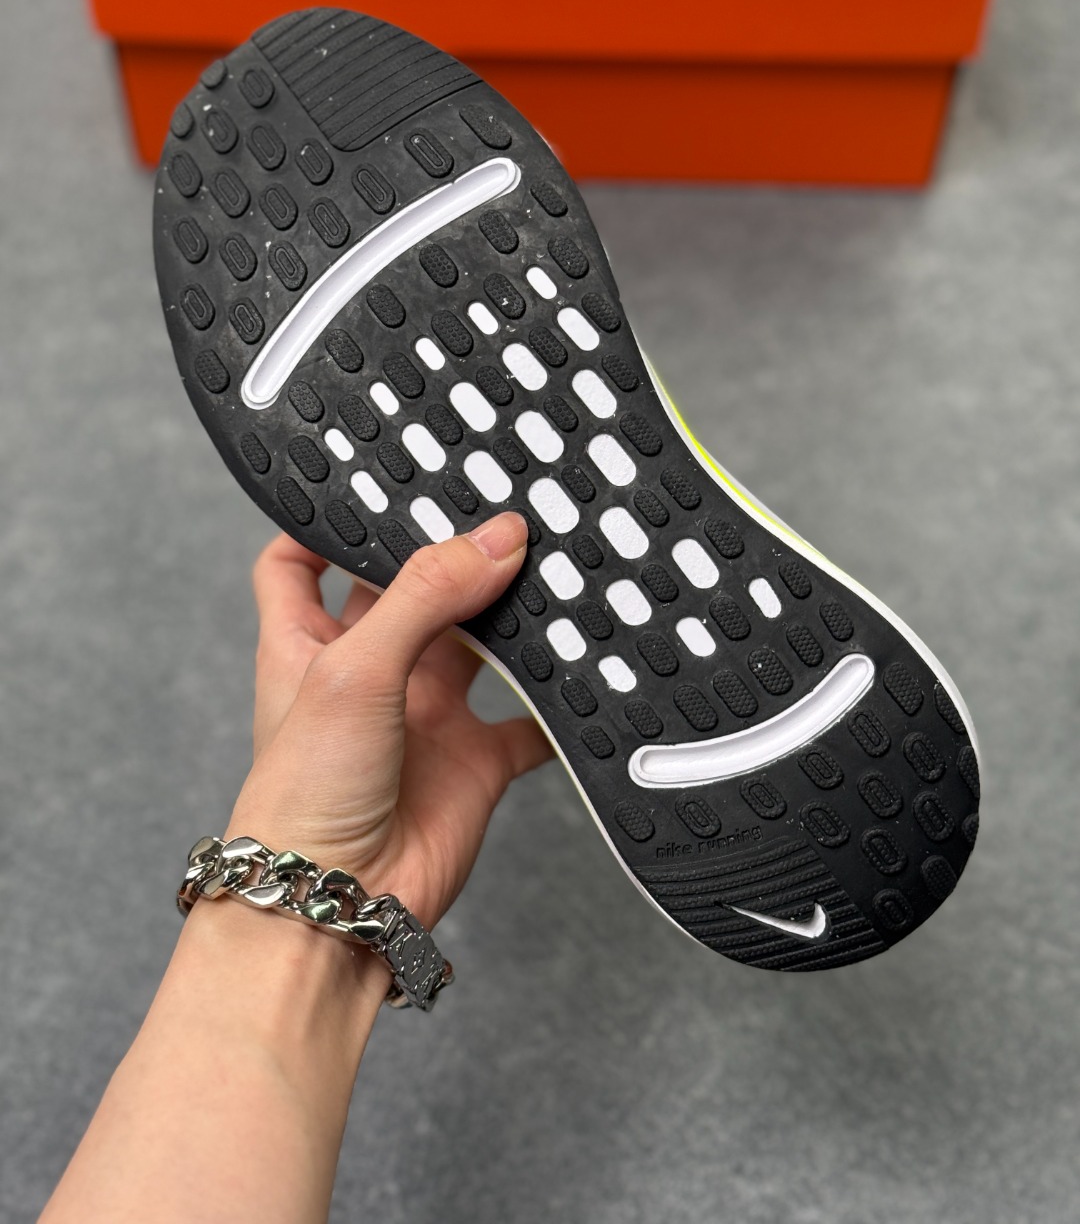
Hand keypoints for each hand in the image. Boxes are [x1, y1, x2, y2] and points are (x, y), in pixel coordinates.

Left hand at [226, 512, 551, 926]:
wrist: (338, 907)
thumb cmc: (305, 795)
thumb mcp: (354, 670)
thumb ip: (425, 595)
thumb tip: (498, 537)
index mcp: (309, 644)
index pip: (300, 564)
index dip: (325, 524)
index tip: (372, 485)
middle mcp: (369, 673)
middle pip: (411, 592)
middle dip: (450, 556)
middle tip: (500, 506)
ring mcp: (424, 716)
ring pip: (478, 645)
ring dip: (512, 616)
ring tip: (554, 564)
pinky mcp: (474, 761)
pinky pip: (529, 722)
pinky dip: (558, 703)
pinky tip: (587, 670)